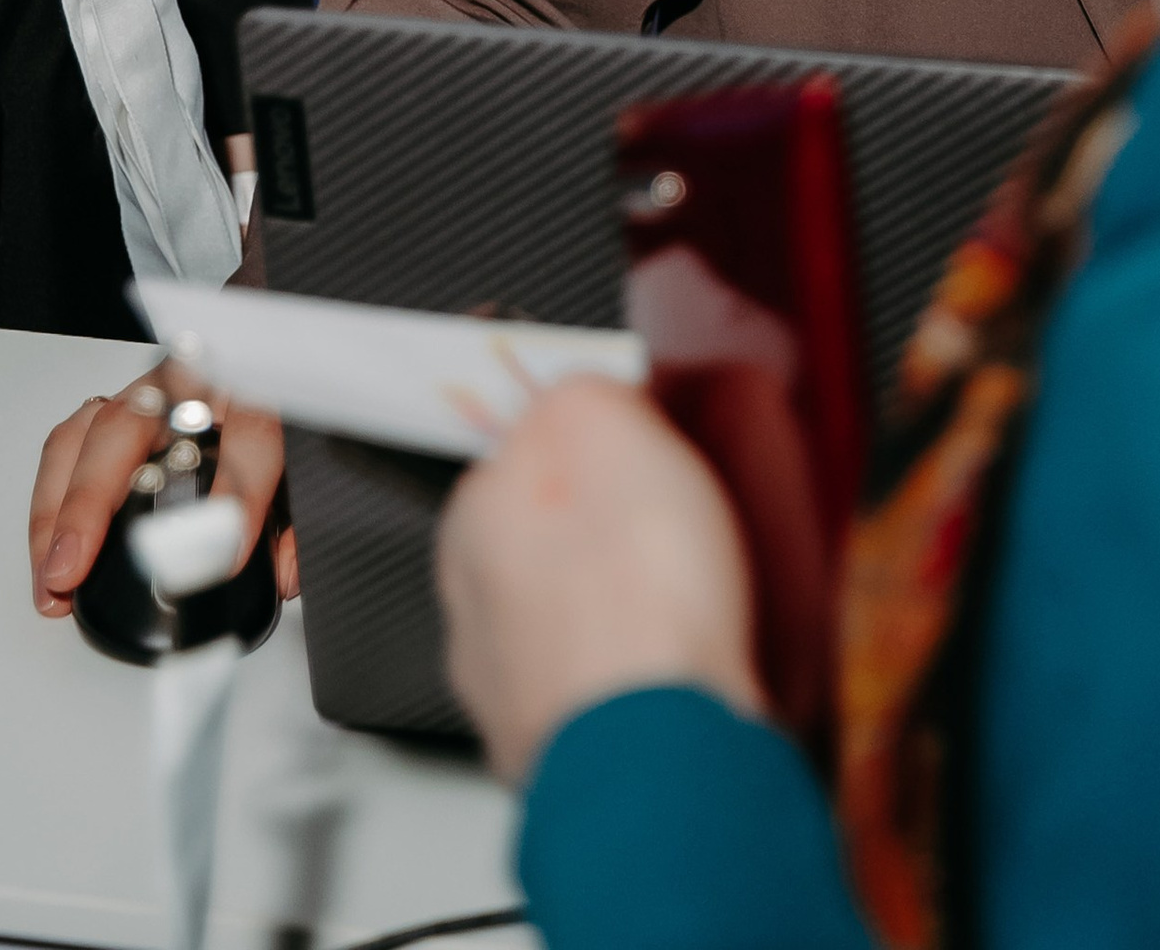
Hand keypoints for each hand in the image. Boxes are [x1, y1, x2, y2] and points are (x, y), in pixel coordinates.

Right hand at [28, 380, 294, 616]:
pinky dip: (51, 502)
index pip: (248, 434)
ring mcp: (145, 391)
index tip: (225, 556)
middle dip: (93, 501)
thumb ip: (298, 516)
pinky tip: (49, 553)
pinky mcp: (117, 409)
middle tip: (77, 568)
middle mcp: (187, 381)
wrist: (265, 343)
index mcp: (251, 386)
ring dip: (57, 511)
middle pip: (127, 425)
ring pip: (84, 432)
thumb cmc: (278, 406)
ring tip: (53, 577)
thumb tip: (284, 572)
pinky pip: (70, 443)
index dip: (237, 497)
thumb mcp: (303, 460)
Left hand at [436, 379, 763, 785]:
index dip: (591, 456)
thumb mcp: (600, 411)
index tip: (640, 462)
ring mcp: (513, 697)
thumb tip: (591, 397)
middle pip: (541, 550)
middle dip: (600, 542)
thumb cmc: (630, 592)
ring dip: (618, 625)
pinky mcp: (566, 765)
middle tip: (672, 537)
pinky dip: (639, 693)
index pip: (521, 458)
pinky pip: (607, 706)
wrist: (661, 744)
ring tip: (688, 616)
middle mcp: (471, 610)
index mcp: (471, 516)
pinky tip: (681, 680)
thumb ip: (581, 393)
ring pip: (570, 636)